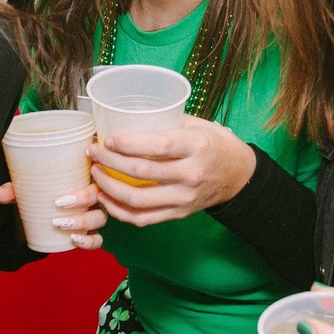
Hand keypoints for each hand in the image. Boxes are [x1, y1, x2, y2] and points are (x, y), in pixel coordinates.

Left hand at [0, 180, 107, 249]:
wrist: (40, 207)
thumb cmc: (41, 188)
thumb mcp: (27, 187)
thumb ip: (13, 189)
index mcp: (84, 174)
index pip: (95, 174)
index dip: (84, 186)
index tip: (61, 196)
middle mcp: (94, 192)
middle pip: (99, 197)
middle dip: (82, 203)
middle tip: (58, 208)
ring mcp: (95, 211)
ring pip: (100, 217)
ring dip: (83, 223)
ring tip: (61, 225)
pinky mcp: (92, 229)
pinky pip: (98, 238)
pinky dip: (90, 241)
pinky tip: (76, 240)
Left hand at [89, 115, 256, 226]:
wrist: (240, 176)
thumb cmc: (216, 144)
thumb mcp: (199, 125)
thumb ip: (168, 121)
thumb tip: (130, 115)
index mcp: (196, 146)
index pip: (157, 146)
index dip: (128, 144)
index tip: (107, 139)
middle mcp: (191, 174)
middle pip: (141, 173)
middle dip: (109, 162)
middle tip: (93, 153)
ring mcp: (184, 197)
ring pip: (138, 200)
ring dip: (109, 188)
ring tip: (95, 176)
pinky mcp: (180, 213)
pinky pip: (144, 218)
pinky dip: (120, 211)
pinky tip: (106, 200)